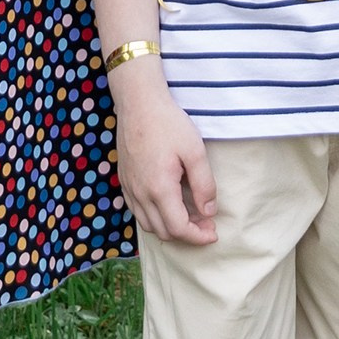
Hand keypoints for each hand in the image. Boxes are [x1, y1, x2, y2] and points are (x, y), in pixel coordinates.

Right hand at [112, 70, 216, 244]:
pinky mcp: (124, 180)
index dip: (198, 236)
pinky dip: (154, 217)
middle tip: (206, 221)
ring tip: (189, 213)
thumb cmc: (169, 123)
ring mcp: (129, 188)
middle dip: (186, 233)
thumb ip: (204, 185)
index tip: (213, 233)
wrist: (139, 102)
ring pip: (148, 225)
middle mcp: (140, 194)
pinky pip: (137, 211)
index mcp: (159, 188)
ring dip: (169, 227)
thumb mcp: (195, 151)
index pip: (178, 229)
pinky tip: (168, 203)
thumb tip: (208, 212)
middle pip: (163, 232)